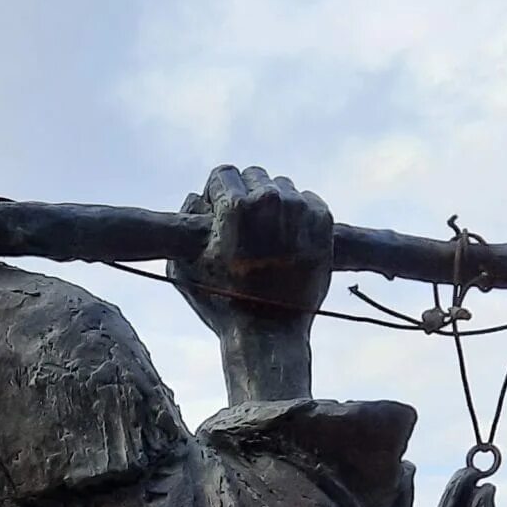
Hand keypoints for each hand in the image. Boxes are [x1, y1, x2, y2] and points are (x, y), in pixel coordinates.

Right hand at [170, 165, 331, 402]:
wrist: (270, 332)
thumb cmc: (222, 303)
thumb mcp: (183, 265)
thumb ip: (182, 222)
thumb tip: (196, 197)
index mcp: (236, 205)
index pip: (224, 173)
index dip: (219, 194)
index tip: (222, 214)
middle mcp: (271, 200)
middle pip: (255, 176)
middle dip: (248, 197)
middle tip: (247, 229)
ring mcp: (301, 209)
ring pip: (283, 187)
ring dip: (275, 207)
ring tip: (270, 238)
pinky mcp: (324, 220)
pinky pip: (308, 200)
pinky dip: (299, 215)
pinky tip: (290, 241)